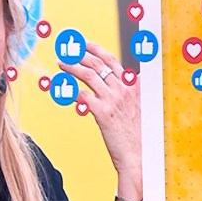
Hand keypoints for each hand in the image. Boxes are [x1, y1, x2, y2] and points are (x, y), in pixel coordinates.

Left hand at [59, 42, 142, 200]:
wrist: (139, 155)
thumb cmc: (139, 136)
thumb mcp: (141, 108)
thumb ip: (130, 93)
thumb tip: (122, 82)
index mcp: (134, 86)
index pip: (112, 61)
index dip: (96, 50)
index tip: (85, 45)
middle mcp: (124, 89)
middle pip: (98, 64)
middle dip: (80, 54)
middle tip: (68, 51)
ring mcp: (113, 100)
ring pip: (88, 75)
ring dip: (71, 66)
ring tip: (60, 63)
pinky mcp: (102, 113)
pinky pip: (81, 95)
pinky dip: (69, 89)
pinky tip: (61, 87)